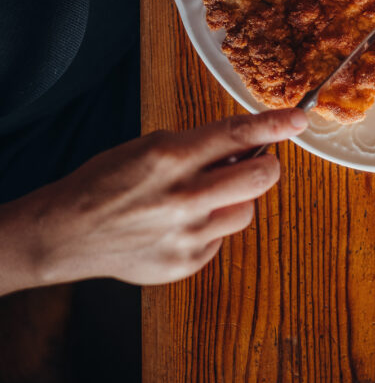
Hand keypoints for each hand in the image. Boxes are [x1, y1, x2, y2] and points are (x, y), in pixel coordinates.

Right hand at [0, 108, 307, 292]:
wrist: (67, 233)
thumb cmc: (106, 182)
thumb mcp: (149, 147)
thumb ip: (199, 147)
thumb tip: (247, 147)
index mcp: (171, 158)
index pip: (238, 136)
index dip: (275, 125)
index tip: (299, 120)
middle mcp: (184, 197)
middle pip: (261, 178)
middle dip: (266, 166)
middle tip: (254, 163)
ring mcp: (188, 235)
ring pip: (247, 210)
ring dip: (235, 199)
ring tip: (201, 197)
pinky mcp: (187, 263)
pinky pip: (221, 238)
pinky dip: (210, 227)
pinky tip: (179, 224)